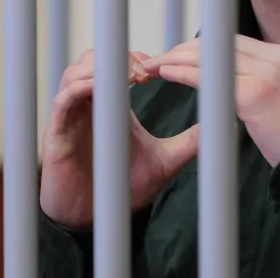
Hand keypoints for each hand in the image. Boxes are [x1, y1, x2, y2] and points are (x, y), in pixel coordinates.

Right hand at [39, 49, 199, 228]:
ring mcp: (70, 117)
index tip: (159, 66)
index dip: (136, 57)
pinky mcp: (56, 133)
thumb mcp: (164, 161)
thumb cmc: (120, 187)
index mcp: (111, 105)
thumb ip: (189, 142)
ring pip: (75, 72)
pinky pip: (63, 98)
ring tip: (130, 77)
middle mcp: (88, 106)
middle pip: (93, 59)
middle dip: (119, 57)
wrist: (95, 221)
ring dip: (101, 68)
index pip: (116, 64)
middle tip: (146, 69)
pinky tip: (104, 89)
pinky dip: (82, 87)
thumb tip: (223, 127)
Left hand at [142, 36, 279, 166]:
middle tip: (161, 57)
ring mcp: (270, 73)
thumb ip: (272, 82)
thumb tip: (240, 83)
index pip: (238, 43)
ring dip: (177, 57)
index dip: (206, 48)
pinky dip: (183, 73)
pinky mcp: (256, 94)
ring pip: (213, 56)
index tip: (182, 55)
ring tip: (155, 64)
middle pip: (223, 44)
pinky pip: (210, 77)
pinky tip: (166, 73)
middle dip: (186, 49)